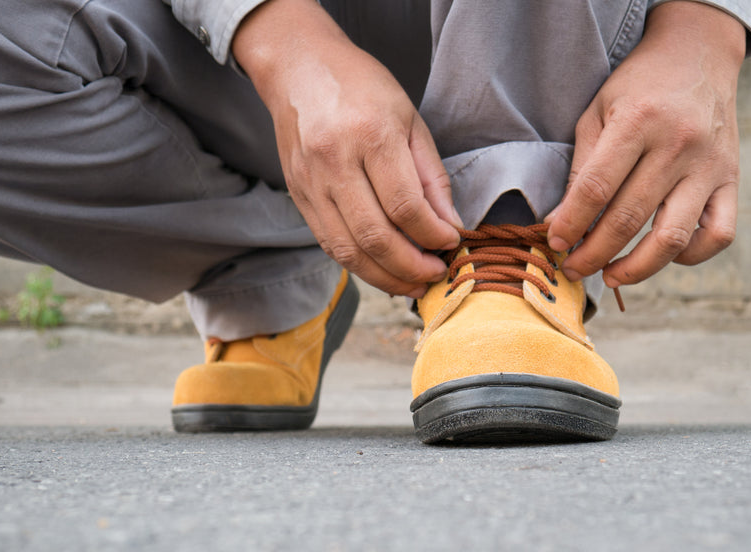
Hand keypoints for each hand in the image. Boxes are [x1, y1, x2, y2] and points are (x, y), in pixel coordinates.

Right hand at [233, 0, 460, 296]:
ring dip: (385, 277)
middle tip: (436, 273)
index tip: (452, 243)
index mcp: (370, 135)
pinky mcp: (298, 196)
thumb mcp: (410, 120)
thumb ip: (432, 177)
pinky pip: (330, 244)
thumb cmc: (361, 88)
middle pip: (375, 236)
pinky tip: (383, 270)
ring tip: (413, 283)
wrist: (299, 68)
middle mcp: (335, 161)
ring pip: (349, 250)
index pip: (406, 206)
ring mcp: (311, 182)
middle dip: (411, 266)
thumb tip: (450, 225)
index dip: (433, 235)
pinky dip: (359, 265)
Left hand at [545, 1, 746, 288]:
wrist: (699, 55)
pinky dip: (689, 256)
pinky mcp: (732, 180)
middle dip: (593, 254)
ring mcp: (710, 166)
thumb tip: (559, 225)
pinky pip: (718, 235)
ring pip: (672, 238)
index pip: (596, 189)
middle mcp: (678, 145)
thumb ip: (580, 169)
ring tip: (609, 276)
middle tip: (573, 268)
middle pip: (628, 219)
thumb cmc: (638, 87)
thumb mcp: (597, 113)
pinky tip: (662, 256)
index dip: (570, 224)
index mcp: (639, 121)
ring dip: (636, 269)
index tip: (554, 244)